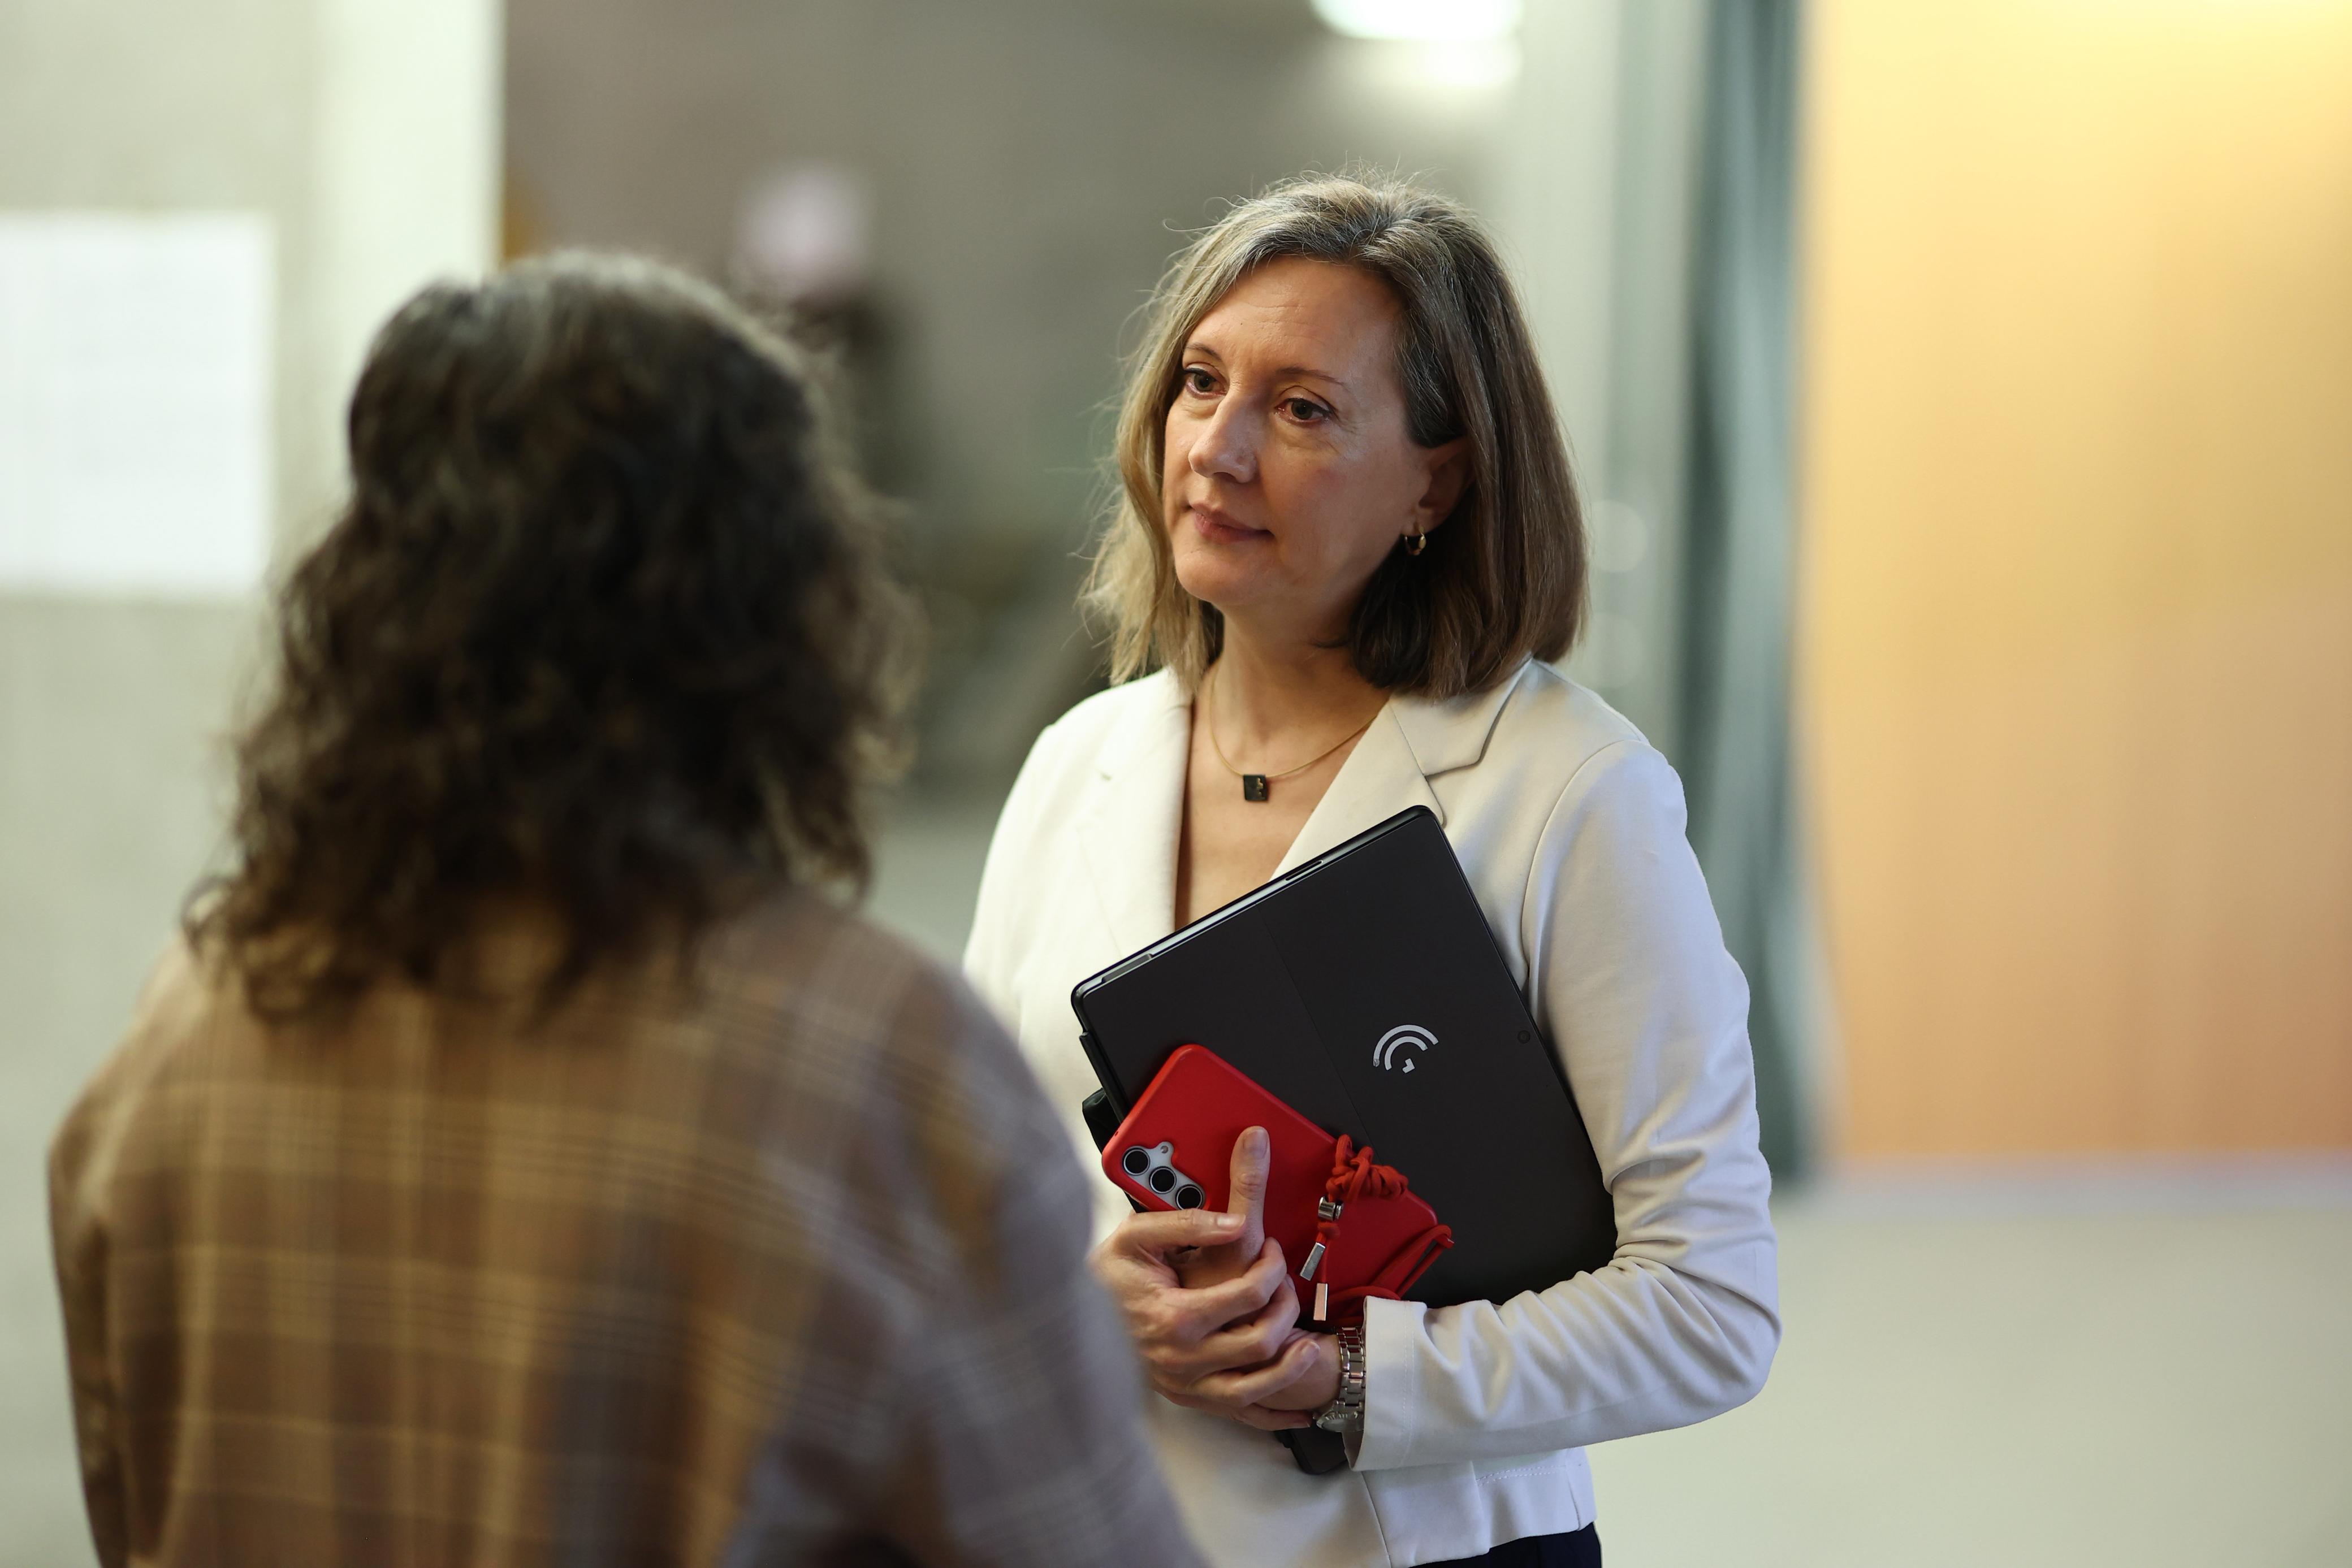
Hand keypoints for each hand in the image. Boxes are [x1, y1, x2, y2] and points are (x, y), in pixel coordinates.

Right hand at [1087, 1126, 1322, 1425]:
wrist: (1070, 1318)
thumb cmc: (1106, 1277)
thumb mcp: (1137, 1237)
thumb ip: (1189, 1223)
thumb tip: (1237, 1222)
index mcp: (1175, 1317)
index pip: (1248, 1296)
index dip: (1271, 1268)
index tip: (1272, 1252)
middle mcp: (1182, 1360)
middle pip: (1259, 1341)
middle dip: (1286, 1308)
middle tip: (1286, 1285)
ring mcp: (1185, 1385)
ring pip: (1255, 1389)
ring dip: (1291, 1369)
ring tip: (1310, 1345)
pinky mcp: (1187, 1399)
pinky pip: (1239, 1416)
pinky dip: (1274, 1415)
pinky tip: (1299, 1410)